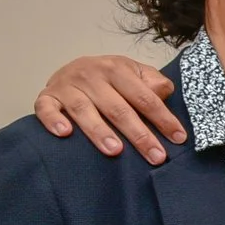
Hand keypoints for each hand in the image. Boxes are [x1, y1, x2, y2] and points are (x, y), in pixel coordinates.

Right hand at [35, 56, 182, 163]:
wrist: (70, 69)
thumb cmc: (110, 79)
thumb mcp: (134, 74)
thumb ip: (152, 82)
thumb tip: (165, 92)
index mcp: (117, 69)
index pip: (144, 96)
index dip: (163, 118)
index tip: (178, 138)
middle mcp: (91, 75)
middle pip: (117, 108)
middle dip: (139, 134)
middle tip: (156, 156)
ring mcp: (67, 86)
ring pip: (84, 110)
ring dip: (99, 131)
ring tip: (116, 151)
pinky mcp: (46, 97)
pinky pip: (46, 109)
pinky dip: (53, 120)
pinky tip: (65, 133)